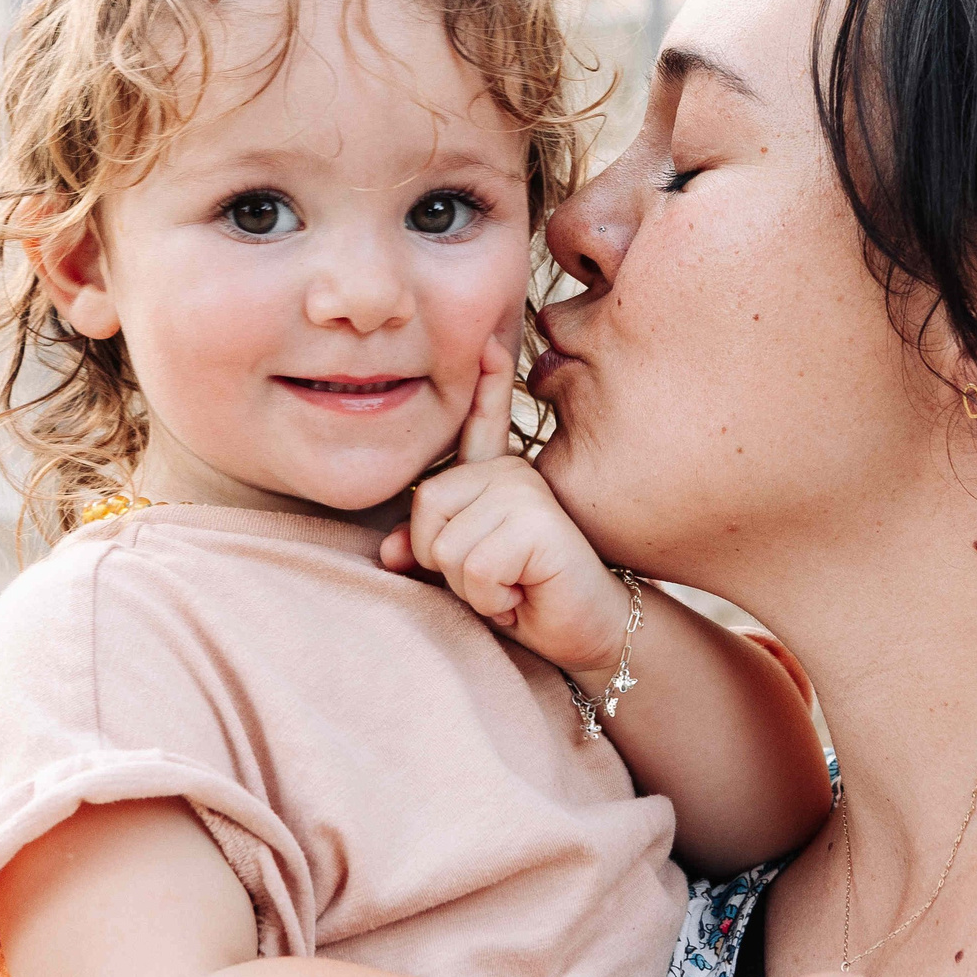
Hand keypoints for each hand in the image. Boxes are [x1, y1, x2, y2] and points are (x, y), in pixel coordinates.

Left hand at [380, 340, 634, 677]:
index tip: (490, 343)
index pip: (481, 426)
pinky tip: (524, 594)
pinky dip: (491, 598)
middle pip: (426, 506)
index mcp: (497, 476)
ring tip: (511, 587)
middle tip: (494, 578)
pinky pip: (475, 567)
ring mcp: (527, 491)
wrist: (587, 633)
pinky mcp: (539, 521)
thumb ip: (429, 550)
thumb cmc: (527, 599)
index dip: (486, 385)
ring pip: (447, 544)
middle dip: (444, 562)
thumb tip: (389, 550)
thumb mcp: (465, 573)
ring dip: (471, 588)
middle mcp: (511, 472)